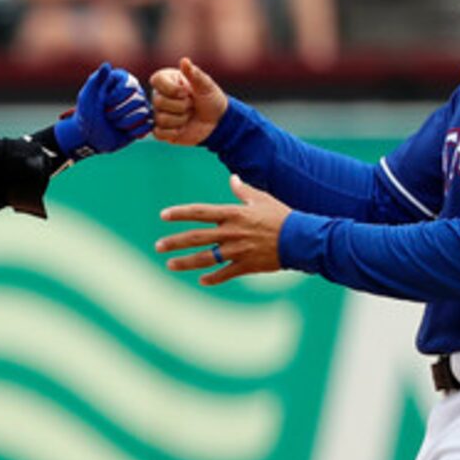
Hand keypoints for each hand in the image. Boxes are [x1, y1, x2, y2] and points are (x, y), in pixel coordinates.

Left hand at [51, 62, 153, 157]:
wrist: (89, 136)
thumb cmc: (87, 113)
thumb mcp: (87, 96)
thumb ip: (96, 80)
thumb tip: (107, 65)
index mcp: (122, 79)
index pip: (129, 85)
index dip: (116, 97)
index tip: (104, 101)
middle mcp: (134, 90)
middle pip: (138, 99)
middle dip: (118, 112)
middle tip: (107, 115)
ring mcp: (141, 106)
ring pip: (143, 113)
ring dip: (124, 123)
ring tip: (114, 123)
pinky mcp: (144, 122)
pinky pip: (148, 126)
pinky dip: (133, 131)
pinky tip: (123, 131)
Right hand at [149, 56, 229, 146]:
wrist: (217, 122)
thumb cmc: (211, 99)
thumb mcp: (206, 85)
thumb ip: (194, 74)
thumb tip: (184, 60)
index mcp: (168, 81)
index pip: (156, 80)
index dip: (171, 89)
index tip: (186, 92)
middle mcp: (160, 96)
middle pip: (158, 102)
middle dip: (181, 106)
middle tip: (192, 105)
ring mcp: (159, 114)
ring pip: (160, 118)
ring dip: (180, 120)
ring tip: (189, 116)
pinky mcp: (161, 131)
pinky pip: (158, 133)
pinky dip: (173, 132)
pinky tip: (182, 129)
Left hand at [155, 175, 292, 284]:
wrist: (301, 239)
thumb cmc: (282, 216)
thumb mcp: (262, 199)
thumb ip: (243, 191)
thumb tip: (232, 178)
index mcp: (234, 214)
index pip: (200, 212)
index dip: (181, 213)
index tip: (163, 215)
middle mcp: (232, 232)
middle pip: (197, 237)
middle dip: (175, 242)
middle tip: (158, 246)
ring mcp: (238, 250)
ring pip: (206, 258)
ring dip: (186, 262)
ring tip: (170, 265)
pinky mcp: (247, 265)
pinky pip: (225, 273)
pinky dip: (213, 277)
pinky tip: (202, 280)